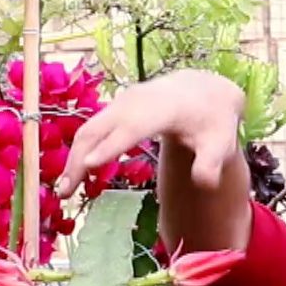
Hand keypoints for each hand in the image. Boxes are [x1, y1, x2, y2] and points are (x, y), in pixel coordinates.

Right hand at [55, 70, 244, 197]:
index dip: (111, 145)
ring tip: (64, 191)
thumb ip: (212, 164)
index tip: (89, 165)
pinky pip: (90, 129)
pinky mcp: (113, 109)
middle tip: (65, 194)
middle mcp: (136, 101)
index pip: (132, 127)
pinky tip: (74, 176)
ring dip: (72, 159)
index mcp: (163, 108)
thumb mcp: (221, 143)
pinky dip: (78, 152)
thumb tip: (204, 183)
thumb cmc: (212, 121)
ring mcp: (121, 103)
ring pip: (88, 130)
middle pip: (99, 129)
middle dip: (79, 159)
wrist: (203, 91)